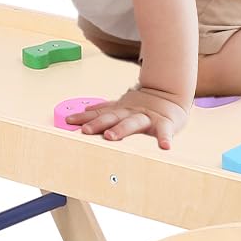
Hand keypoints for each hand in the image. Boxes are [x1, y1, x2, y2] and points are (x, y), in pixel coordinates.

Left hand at [65, 87, 189, 149]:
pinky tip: (165, 146)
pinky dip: (165, 138)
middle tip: (86, 131)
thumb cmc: (145, 105)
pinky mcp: (165, 123)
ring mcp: (147, 117)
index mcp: (121, 110)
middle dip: (99, 123)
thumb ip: (105, 109)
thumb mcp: (123, 105)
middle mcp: (131, 113)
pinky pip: (165, 131)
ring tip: (111, 137)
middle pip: (113, 117)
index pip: (100, 113)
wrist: (171, 94)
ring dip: (121, 129)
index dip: (85, 118)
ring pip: (133, 122)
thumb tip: (85, 110)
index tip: (70, 122)